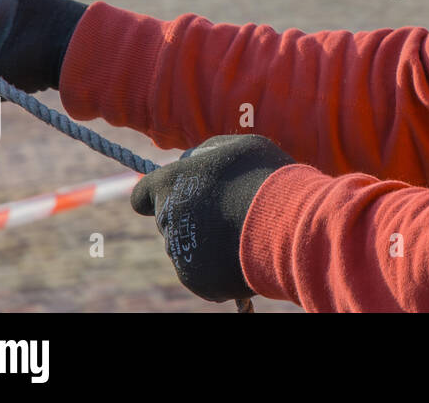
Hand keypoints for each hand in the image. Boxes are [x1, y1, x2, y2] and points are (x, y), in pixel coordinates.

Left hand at [131, 135, 295, 302]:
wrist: (286, 224)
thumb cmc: (264, 178)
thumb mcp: (239, 147)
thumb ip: (207, 152)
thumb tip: (192, 159)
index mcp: (170, 184)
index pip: (142, 195)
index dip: (157, 196)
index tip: (173, 197)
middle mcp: (167, 220)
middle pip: (171, 222)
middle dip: (193, 217)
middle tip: (228, 211)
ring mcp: (181, 253)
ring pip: (188, 247)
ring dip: (208, 241)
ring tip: (244, 231)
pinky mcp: (197, 281)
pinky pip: (204, 272)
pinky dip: (221, 265)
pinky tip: (244, 252)